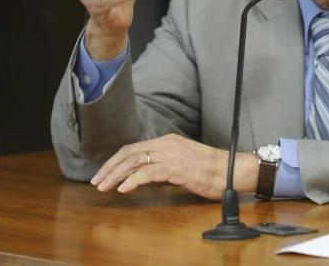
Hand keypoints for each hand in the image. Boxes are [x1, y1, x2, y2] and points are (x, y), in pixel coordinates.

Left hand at [91, 134, 259, 198]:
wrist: (231, 170)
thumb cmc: (211, 170)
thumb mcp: (184, 163)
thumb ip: (164, 167)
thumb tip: (146, 176)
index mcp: (169, 141)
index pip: (135, 147)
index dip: (116, 160)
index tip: (105, 172)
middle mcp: (167, 144)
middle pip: (129, 152)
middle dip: (110, 167)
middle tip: (97, 180)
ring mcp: (171, 154)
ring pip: (134, 161)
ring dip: (115, 174)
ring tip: (103, 186)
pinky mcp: (176, 168)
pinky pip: (147, 173)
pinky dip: (132, 180)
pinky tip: (123, 188)